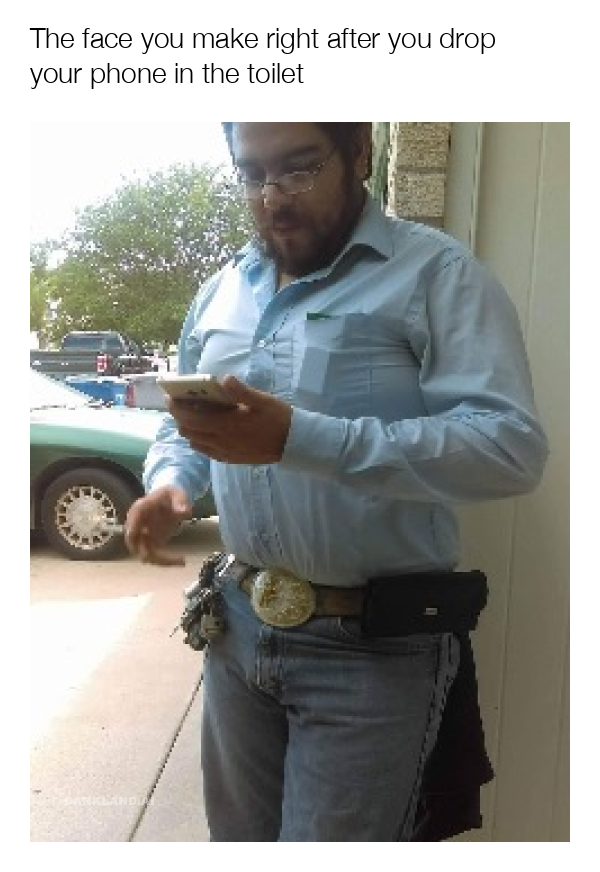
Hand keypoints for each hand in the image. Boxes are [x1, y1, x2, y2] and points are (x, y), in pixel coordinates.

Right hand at [125, 485, 192, 565]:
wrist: (169, 497)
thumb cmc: (171, 493)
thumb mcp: (177, 494)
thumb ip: (180, 501)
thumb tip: (184, 512)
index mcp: (140, 509)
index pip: (133, 521)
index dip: (134, 532)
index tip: (141, 542)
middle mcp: (137, 524)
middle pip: (134, 543)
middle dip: (149, 554)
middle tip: (169, 560)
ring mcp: (142, 535)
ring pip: (144, 553)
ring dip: (161, 561)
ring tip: (182, 562)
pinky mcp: (150, 542)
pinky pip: (154, 555)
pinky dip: (166, 560)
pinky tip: (182, 561)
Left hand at [169, 375, 291, 463]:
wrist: (293, 443)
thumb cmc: (279, 418)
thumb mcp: (263, 400)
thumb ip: (241, 391)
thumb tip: (223, 379)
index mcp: (227, 424)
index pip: (191, 418)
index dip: (176, 408)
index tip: (169, 397)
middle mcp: (221, 440)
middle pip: (188, 431)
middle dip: (180, 417)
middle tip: (181, 404)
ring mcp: (225, 452)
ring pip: (195, 442)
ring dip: (189, 429)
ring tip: (193, 415)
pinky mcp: (230, 459)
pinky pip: (206, 451)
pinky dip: (199, 440)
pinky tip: (206, 431)